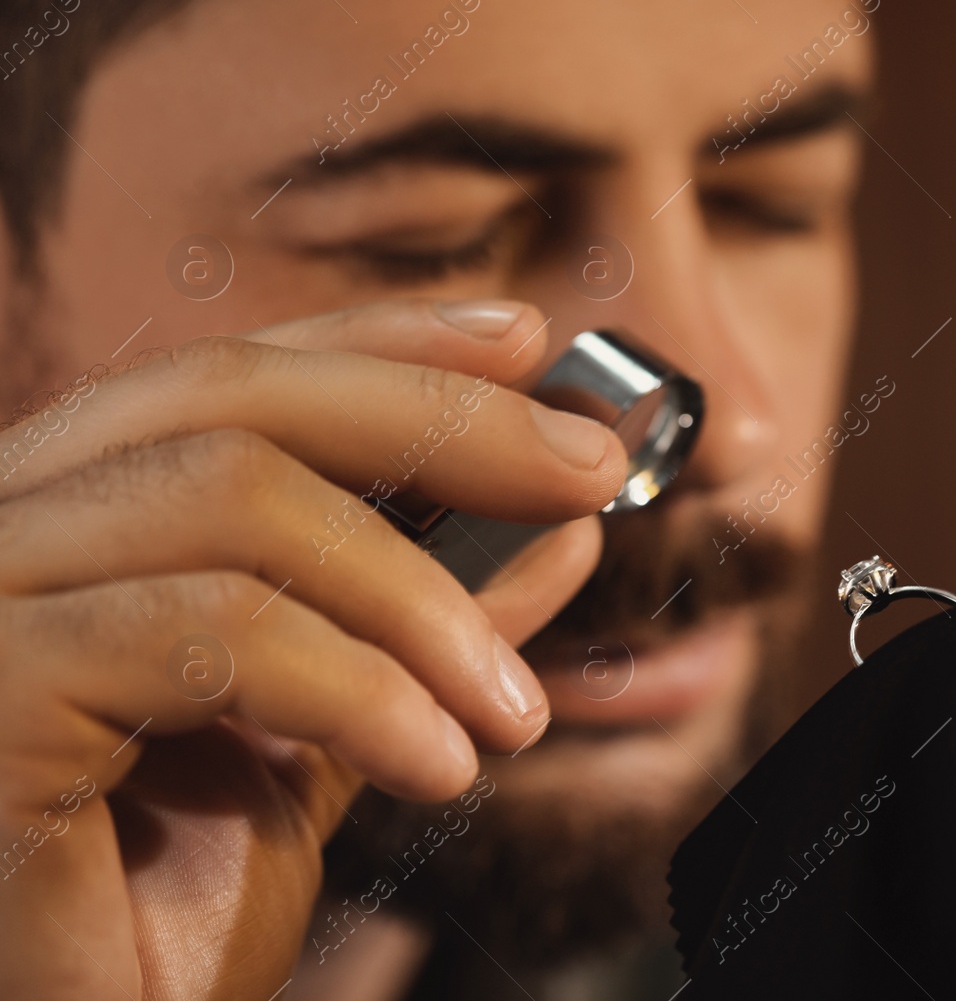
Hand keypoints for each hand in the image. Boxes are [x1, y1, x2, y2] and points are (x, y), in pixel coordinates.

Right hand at [0, 299, 625, 999]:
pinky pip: (203, 629)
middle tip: (589, 475)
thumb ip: (430, 624)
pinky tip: (437, 764)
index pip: (226, 376)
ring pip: (229, 495)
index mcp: (69, 522)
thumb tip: (563, 530)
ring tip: (509, 713)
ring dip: (417, 597)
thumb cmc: (163, 913)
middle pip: (225, 394)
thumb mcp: (341, 735)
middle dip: (439, 419)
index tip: (529, 341)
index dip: (382, 340)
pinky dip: (355, 684)